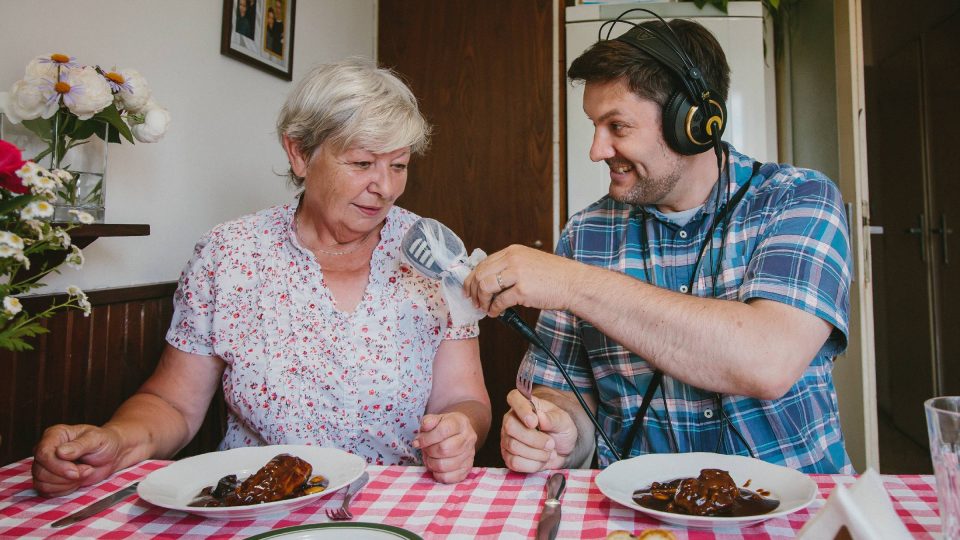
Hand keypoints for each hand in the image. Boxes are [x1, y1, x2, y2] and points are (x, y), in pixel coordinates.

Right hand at [32, 424, 123, 496]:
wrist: (112, 455)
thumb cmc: (104, 442)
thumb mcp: (96, 439)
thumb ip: (79, 445)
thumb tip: (60, 452)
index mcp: (54, 435)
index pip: (42, 453)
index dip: (57, 466)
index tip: (75, 471)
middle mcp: (46, 450)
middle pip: (40, 471)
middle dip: (66, 476)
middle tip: (87, 469)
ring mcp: (45, 466)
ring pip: (42, 483)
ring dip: (67, 483)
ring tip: (84, 472)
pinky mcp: (49, 480)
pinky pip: (48, 492)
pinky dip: (65, 490)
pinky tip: (78, 480)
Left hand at [413, 412, 477, 483]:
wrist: (458, 434)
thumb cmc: (444, 427)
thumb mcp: (436, 419)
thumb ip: (428, 422)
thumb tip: (421, 435)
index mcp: (461, 423)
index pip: (443, 431)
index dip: (427, 438)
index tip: (418, 442)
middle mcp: (469, 438)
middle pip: (444, 449)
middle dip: (429, 451)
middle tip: (426, 449)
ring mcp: (470, 455)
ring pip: (444, 466)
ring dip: (431, 463)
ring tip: (430, 457)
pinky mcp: (466, 470)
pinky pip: (447, 478)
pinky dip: (437, 474)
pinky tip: (436, 467)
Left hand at [463, 245, 581, 316]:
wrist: (574, 283)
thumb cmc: (554, 275)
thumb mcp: (529, 261)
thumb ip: (510, 267)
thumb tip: (490, 280)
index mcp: (513, 251)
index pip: (483, 263)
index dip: (472, 278)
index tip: (470, 289)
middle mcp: (513, 259)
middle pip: (480, 274)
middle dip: (473, 291)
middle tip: (474, 301)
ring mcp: (518, 274)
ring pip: (486, 287)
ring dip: (482, 301)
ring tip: (485, 308)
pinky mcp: (523, 290)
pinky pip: (499, 301)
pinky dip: (494, 310)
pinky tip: (496, 313)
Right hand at [500, 390, 578, 472]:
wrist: (561, 450)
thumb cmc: (560, 430)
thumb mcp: (564, 421)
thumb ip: (553, 419)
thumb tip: (541, 418)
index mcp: (525, 404)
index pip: (514, 397)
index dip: (521, 409)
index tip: (534, 422)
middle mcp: (511, 419)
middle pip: (510, 427)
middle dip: (534, 439)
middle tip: (551, 443)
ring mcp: (507, 438)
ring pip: (513, 446)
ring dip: (537, 453)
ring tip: (549, 452)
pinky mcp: (508, 456)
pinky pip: (514, 462)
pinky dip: (532, 464)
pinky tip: (541, 460)